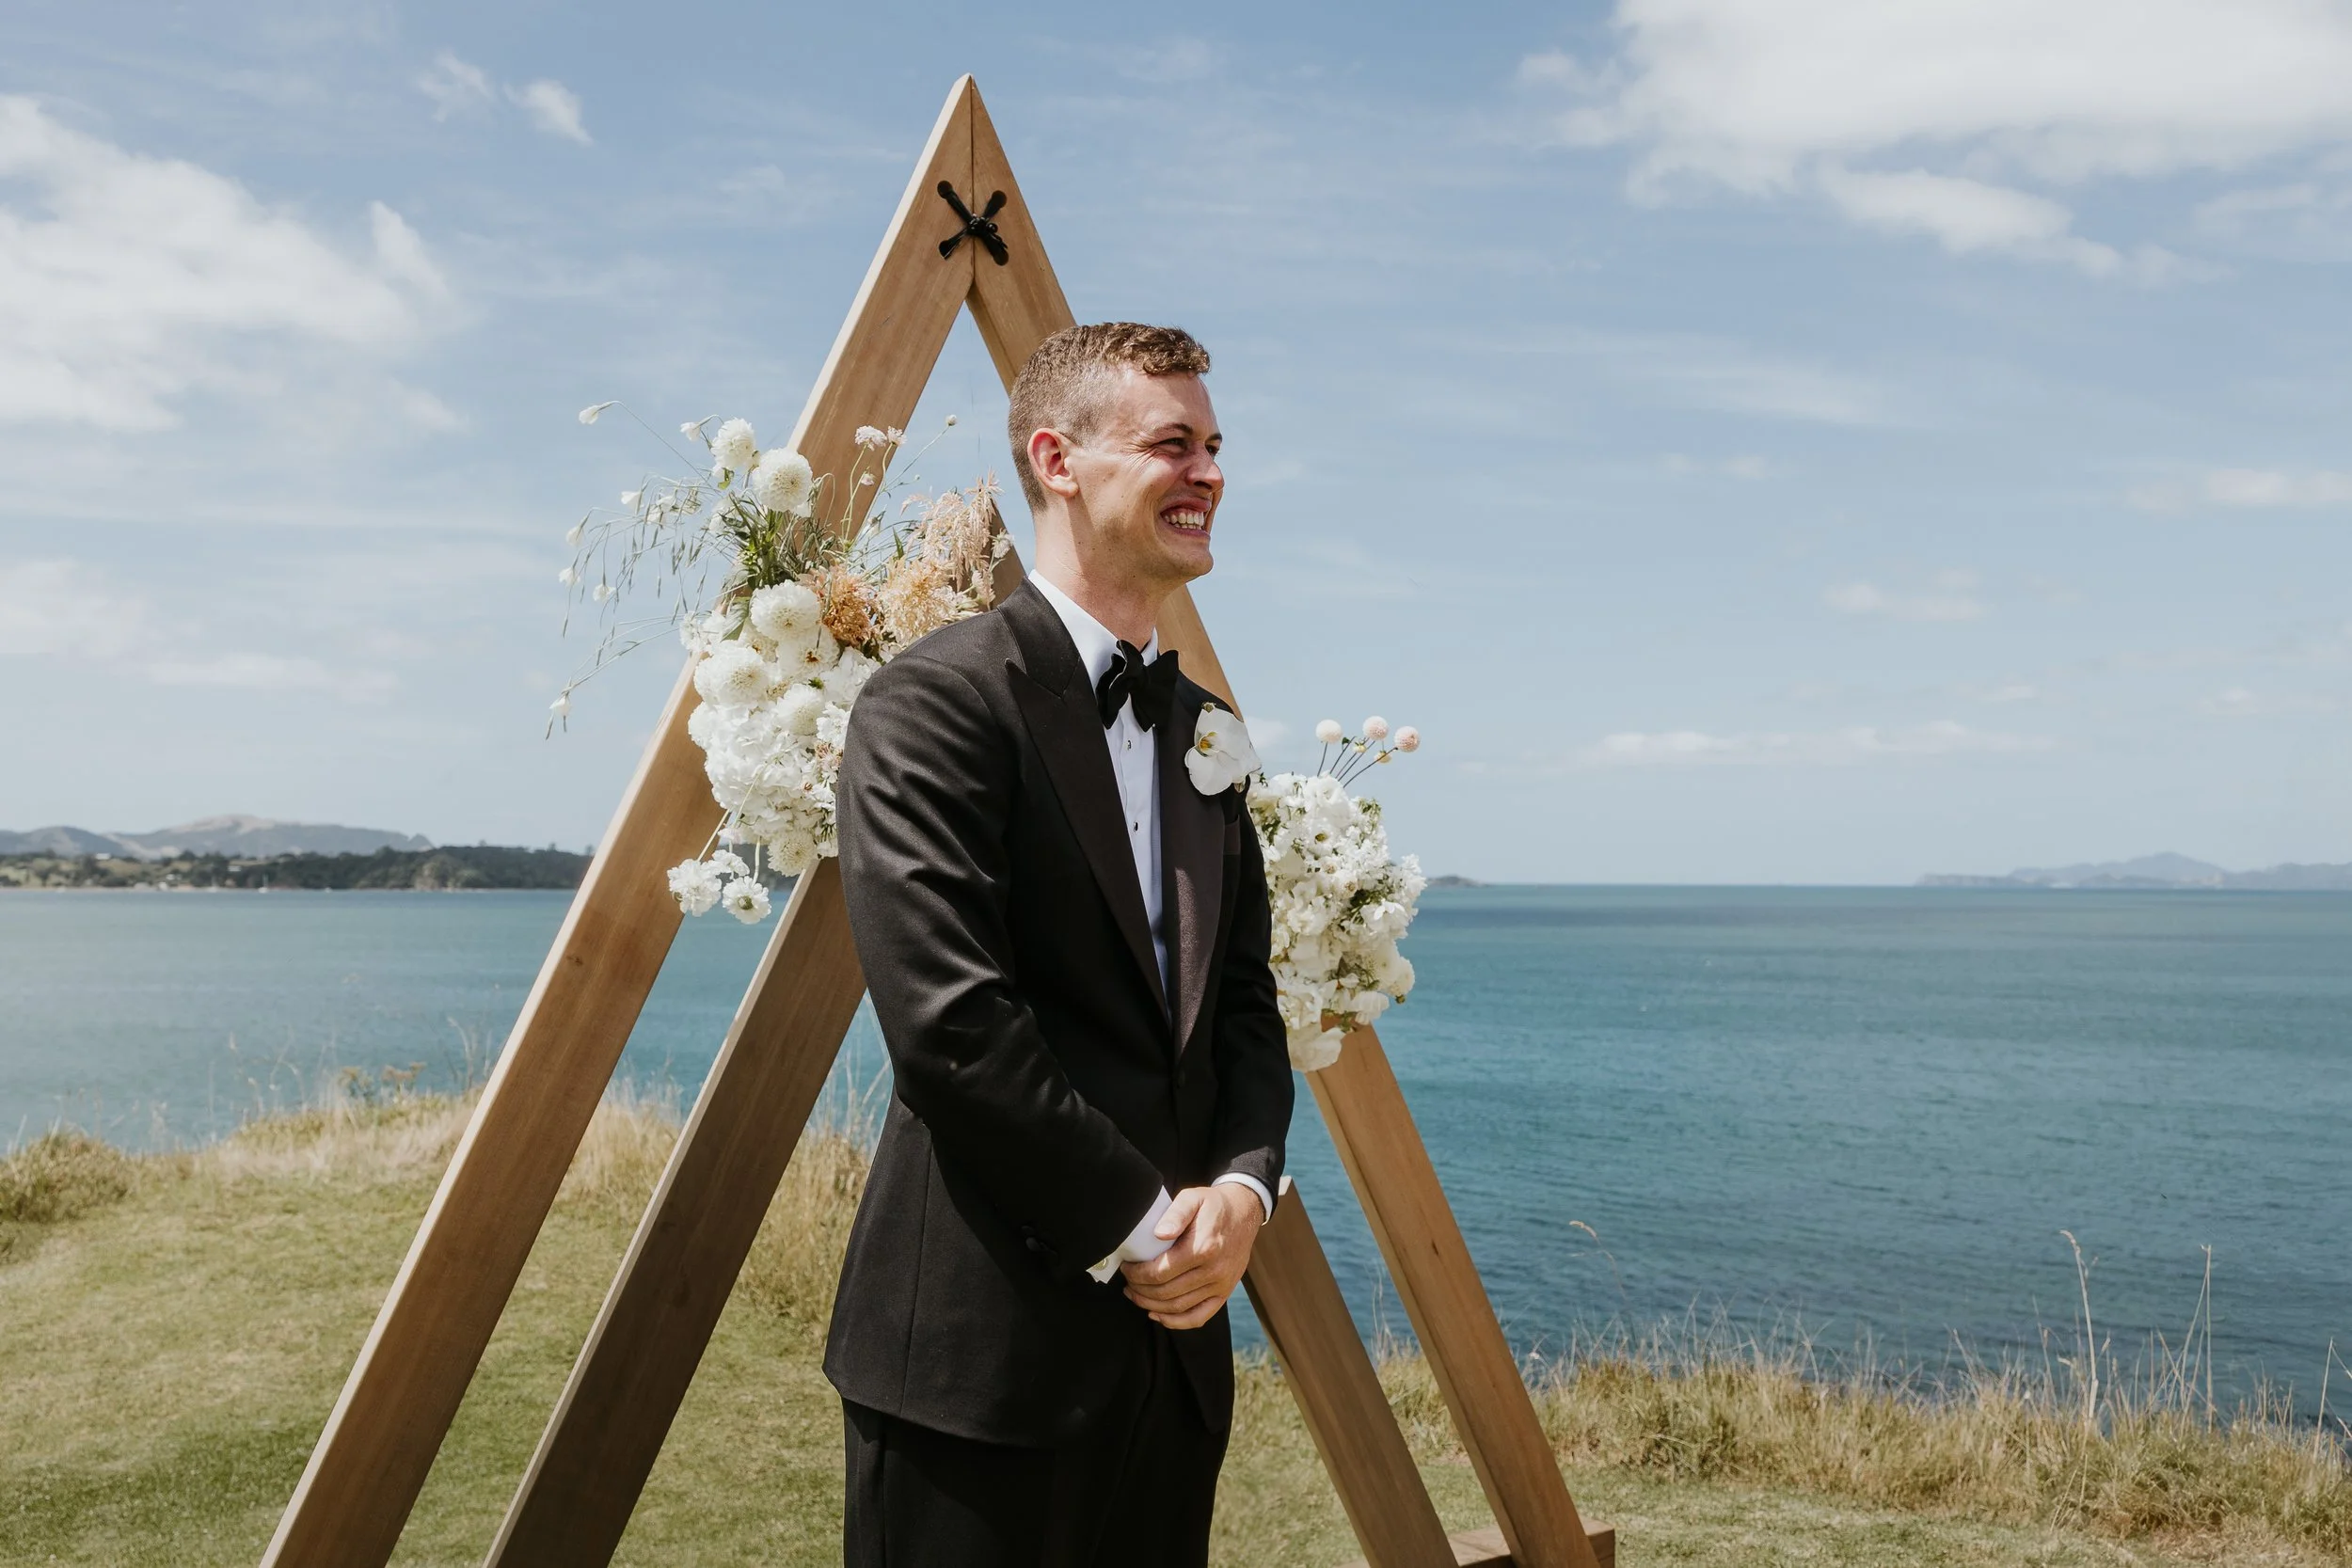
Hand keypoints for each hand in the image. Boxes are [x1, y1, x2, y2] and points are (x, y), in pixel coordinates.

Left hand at [1120, 1183, 1262, 1329]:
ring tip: (1136, 1296)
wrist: (1244, 1212)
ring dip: (1151, 1306)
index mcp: (1203, 1248)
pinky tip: (1157, 1315)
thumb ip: (1175, 1214)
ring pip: (1179, 1307)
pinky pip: (1199, 1317)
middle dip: (1140, 1291)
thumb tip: (1159, 1233)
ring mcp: (1221, 1285)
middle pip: (1166, 1292)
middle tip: (1127, 1282)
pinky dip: (1176, 1322)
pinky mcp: (1224, 1293)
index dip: (1137, 1274)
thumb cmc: (1213, 1205)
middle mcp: (1214, 1271)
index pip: (1160, 1272)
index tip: (1126, 1267)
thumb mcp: (1193, 1198)